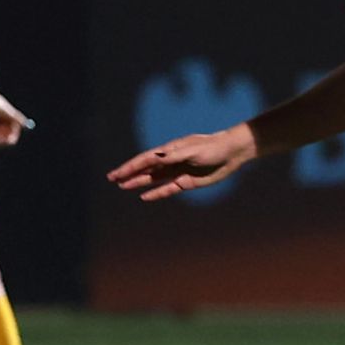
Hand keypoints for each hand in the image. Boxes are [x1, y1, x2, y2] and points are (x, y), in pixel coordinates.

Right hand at [107, 125, 257, 200]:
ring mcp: (178, 172)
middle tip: (112, 179)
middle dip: (128, 174)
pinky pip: (167, 189)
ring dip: (139, 182)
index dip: (129, 167)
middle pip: (145, 169)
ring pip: (153, 179)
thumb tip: (155, 158)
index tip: (116, 174)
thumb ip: (174, 155)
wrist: (232, 152)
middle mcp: (171, 161)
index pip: (144, 160)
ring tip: (123, 186)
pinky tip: (144, 197)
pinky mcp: (187, 182)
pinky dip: (156, 193)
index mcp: (169, 151)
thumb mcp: (193, 150)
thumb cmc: (212, 147)